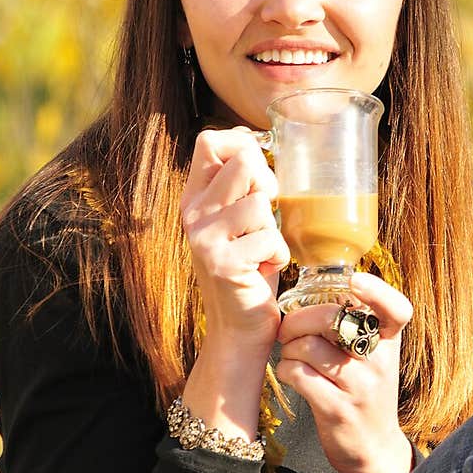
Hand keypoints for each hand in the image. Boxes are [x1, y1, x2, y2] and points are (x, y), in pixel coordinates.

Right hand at [181, 126, 290, 355]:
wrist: (238, 331)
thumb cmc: (250, 272)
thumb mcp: (240, 223)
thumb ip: (242, 188)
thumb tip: (258, 145)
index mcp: (195, 199)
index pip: (209, 141)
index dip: (243, 145)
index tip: (257, 174)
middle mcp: (193, 215)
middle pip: (243, 161)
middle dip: (267, 185)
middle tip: (263, 220)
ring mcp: (205, 239)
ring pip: (261, 202)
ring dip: (274, 229)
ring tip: (262, 252)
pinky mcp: (223, 263)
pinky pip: (271, 239)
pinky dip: (278, 256)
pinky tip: (264, 271)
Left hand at [275, 272, 414, 472]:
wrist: (373, 449)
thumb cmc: (365, 392)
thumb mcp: (374, 357)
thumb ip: (356, 326)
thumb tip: (317, 285)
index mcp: (390, 343)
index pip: (397, 309)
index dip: (377, 290)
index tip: (355, 280)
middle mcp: (379, 362)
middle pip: (332, 319)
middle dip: (298, 319)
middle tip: (288, 330)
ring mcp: (359, 387)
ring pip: (308, 346)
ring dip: (288, 348)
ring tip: (291, 356)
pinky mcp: (336, 409)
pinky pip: (298, 374)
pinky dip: (285, 369)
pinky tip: (290, 374)